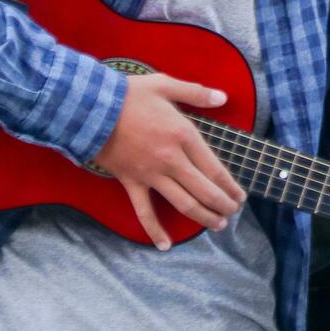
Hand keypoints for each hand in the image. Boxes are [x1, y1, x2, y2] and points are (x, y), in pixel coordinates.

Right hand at [93, 73, 245, 249]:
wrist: (89, 109)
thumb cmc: (128, 95)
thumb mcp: (165, 84)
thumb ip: (197, 93)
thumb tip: (223, 97)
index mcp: (184, 135)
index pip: (215, 169)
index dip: (230, 186)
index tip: (240, 196)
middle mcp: (171, 159)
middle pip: (204, 191)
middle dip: (223, 205)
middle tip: (233, 214)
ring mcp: (151, 174)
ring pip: (183, 204)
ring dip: (203, 217)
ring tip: (217, 225)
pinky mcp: (131, 182)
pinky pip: (144, 212)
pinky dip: (155, 230)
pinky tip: (165, 245)